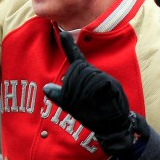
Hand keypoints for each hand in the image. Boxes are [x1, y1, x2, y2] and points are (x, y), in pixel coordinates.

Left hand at [43, 31, 144, 155]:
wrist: (113, 125)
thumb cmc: (94, 114)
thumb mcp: (73, 105)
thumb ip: (61, 96)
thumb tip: (45, 88)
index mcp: (86, 77)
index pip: (76, 58)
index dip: (69, 46)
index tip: (62, 34)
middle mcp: (95, 74)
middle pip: (78, 69)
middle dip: (72, 85)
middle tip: (77, 102)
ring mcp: (104, 78)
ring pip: (86, 76)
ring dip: (82, 92)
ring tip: (87, 104)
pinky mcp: (112, 84)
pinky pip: (97, 83)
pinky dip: (92, 92)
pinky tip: (95, 101)